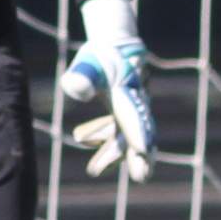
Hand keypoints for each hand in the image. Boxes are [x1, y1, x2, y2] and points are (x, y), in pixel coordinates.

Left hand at [57, 0, 156, 182]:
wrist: (113, 42)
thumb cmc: (100, 54)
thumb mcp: (88, 62)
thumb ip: (81, 76)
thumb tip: (76, 90)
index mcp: (129, 90)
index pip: (135, 116)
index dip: (140, 134)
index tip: (144, 150)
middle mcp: (136, 102)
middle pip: (137, 132)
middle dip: (136, 154)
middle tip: (142, 177)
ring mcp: (132, 109)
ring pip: (126, 134)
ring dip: (113, 151)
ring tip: (94, 169)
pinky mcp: (125, 112)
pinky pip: (119, 130)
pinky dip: (104, 139)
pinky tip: (82, 140)